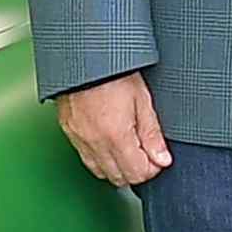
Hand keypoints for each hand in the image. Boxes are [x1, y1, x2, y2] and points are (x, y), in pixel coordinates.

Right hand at [52, 72, 168, 190]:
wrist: (84, 53)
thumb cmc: (113, 71)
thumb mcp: (142, 100)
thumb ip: (152, 134)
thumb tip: (162, 159)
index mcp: (116, 135)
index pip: (137, 174)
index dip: (152, 168)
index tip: (157, 157)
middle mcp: (95, 142)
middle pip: (118, 177)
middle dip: (135, 170)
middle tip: (144, 152)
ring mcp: (79, 138)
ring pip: (100, 172)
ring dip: (117, 167)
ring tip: (127, 147)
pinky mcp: (69, 131)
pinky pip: (85, 158)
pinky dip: (99, 158)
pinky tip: (108, 143)